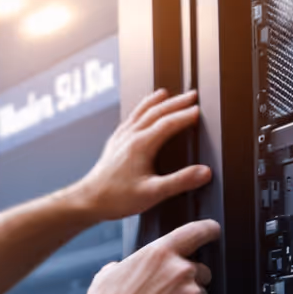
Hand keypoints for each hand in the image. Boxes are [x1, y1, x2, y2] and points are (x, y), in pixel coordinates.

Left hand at [70, 89, 210, 223]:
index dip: (185, 115)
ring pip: (140, 112)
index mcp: (141, 145)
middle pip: (156, 112)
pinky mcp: (113, 143)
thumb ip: (180, 181)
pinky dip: (139, 110)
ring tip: (165, 93)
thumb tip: (205, 172)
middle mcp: (130, 136)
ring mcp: (120, 138)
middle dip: (176, 102)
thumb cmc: (118, 198)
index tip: (199, 109)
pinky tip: (140, 113)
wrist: (88, 200)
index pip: (168, 123)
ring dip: (156, 101)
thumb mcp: (153, 193)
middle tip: (192, 94)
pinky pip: (129, 119)